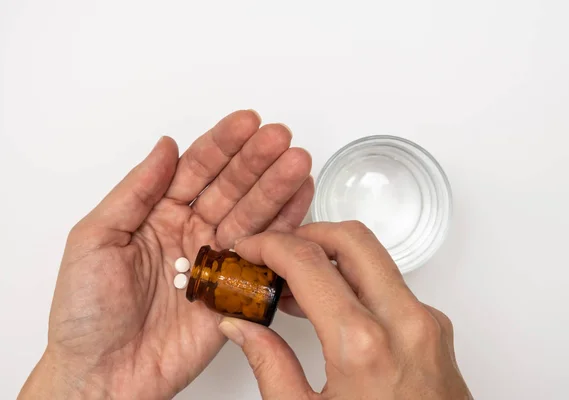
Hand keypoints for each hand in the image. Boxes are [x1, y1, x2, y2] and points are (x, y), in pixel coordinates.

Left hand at [18, 110, 313, 398]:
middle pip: (230, 187)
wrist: (104, 375)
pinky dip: (285, 227)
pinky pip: (265, 254)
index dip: (222, 145)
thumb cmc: (86, 313)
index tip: (246, 123)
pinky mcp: (235, 291)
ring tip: (297, 162)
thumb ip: (136, 191)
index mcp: (157, 215)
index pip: (195, 169)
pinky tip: (299, 200)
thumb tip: (165, 147)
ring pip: (251, 215)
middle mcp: (190, 232)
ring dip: (275, 187)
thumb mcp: (94, 239)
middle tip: (280, 138)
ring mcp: (216, 260)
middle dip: (256, 161)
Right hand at [220, 222, 471, 399]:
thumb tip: (242, 327)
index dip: (269, 246)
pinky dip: (357, 281)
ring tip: (294, 282)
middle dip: (306, 233)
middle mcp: (404, 323)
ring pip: (375, 258)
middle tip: (275, 252)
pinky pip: (392, 285)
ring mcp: (427, 323)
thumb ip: (270, 365)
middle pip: (352, 238)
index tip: (250, 249)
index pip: (308, 262)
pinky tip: (332, 306)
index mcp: (364, 346)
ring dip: (331, 256)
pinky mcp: (436, 330)